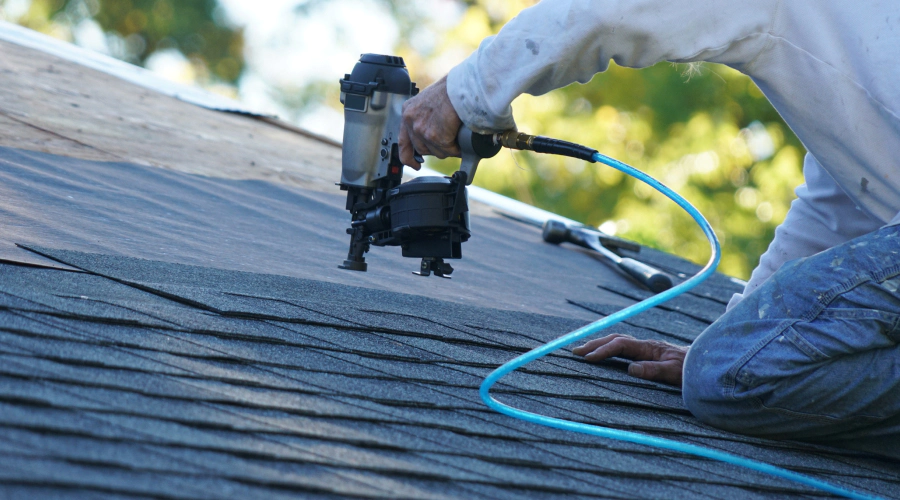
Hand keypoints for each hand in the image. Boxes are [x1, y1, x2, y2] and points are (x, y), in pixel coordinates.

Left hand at [399, 75, 461, 168]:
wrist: (462, 86)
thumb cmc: (452, 90)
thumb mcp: (430, 102)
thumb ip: (426, 117)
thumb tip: (434, 133)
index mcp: (408, 111)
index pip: (403, 141)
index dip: (408, 157)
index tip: (415, 165)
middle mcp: (411, 120)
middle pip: (422, 149)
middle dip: (436, 149)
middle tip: (448, 144)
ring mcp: (422, 129)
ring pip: (436, 152)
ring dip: (448, 149)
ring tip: (457, 137)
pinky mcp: (435, 136)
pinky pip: (448, 150)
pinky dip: (457, 148)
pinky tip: (462, 140)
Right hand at [572, 334, 687, 386]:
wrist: (708, 364)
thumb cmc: (692, 371)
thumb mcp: (674, 373)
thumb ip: (653, 370)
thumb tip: (630, 369)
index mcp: (650, 347)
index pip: (620, 345)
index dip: (603, 350)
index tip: (588, 358)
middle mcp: (646, 344)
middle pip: (615, 339)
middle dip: (594, 344)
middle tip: (575, 351)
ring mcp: (648, 348)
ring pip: (619, 341)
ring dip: (601, 344)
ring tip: (584, 351)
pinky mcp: (649, 353)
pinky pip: (624, 347)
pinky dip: (610, 348)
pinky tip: (605, 354)